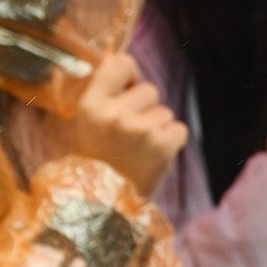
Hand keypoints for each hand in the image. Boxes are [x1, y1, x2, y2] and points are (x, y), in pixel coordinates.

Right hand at [57, 53, 187, 194]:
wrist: (105, 203)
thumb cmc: (99, 159)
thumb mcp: (88, 123)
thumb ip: (106, 95)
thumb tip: (130, 68)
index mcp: (90, 104)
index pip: (122, 63)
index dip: (130, 74)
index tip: (128, 88)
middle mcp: (115, 113)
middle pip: (149, 89)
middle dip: (145, 107)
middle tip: (129, 133)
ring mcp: (141, 129)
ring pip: (165, 111)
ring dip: (157, 127)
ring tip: (139, 148)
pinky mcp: (164, 145)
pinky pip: (179, 128)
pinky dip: (172, 141)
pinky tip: (154, 155)